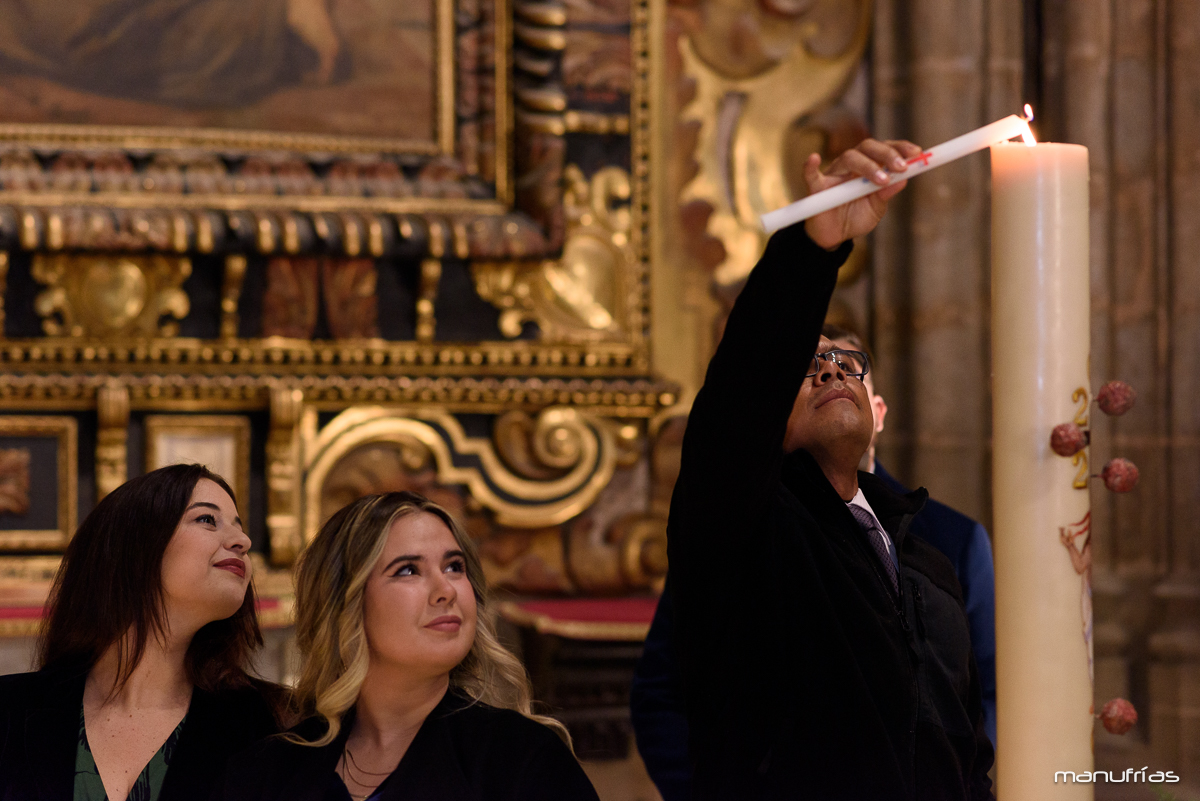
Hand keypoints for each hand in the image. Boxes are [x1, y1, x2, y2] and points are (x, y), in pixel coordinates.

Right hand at [802, 138, 923, 249]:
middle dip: (887, 154)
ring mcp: (834, 174)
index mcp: (868, 167)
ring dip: (868, 166)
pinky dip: (810, 167)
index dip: (900, 147)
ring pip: (849, 158)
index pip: (884, 149)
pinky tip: (813, 159)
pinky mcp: (816, 188)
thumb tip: (903, 179)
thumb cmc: (855, 218)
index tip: (917, 153)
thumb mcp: (876, 208)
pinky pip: (811, 175)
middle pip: (867, 147)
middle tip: (902, 167)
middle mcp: (851, 165)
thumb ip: (886, 194)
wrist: (834, 237)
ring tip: (881, 180)